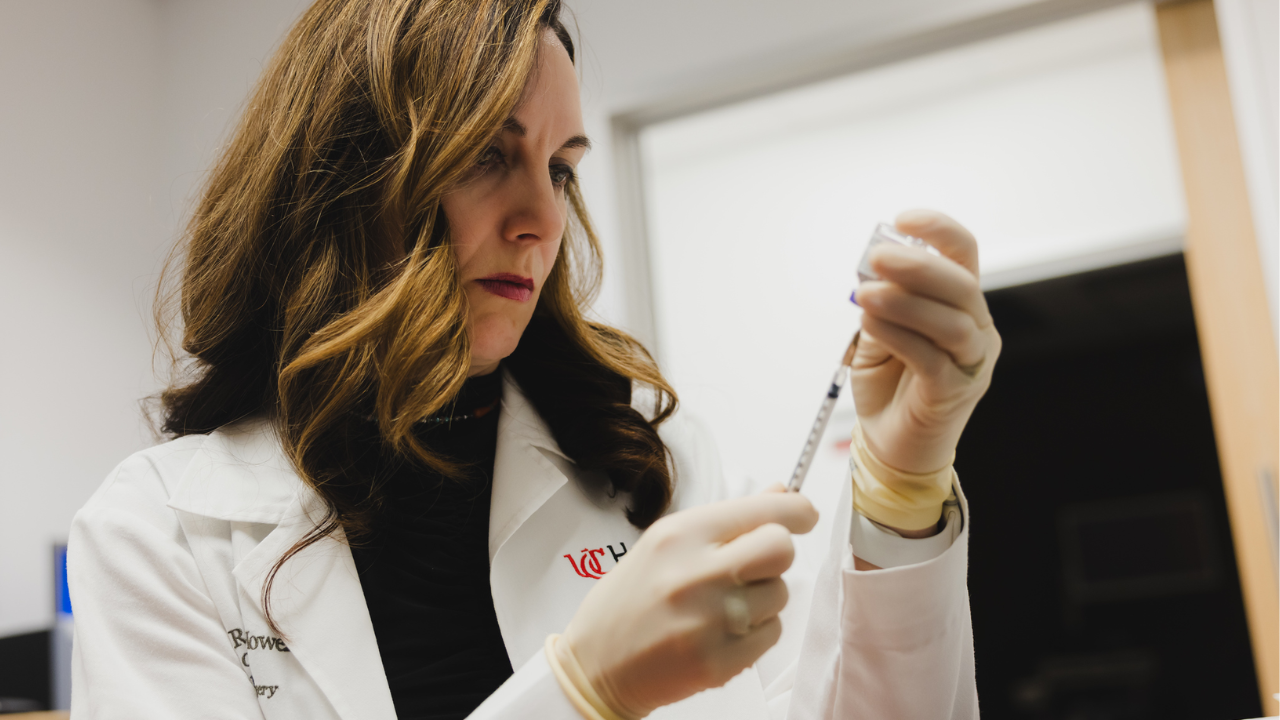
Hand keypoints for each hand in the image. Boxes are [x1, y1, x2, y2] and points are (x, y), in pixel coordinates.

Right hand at [560, 486, 817, 717]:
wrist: (596, 665)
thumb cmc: (629, 601)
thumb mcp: (664, 544)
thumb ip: (725, 521)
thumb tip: (779, 493)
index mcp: (681, 535)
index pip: (763, 512)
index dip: (796, 510)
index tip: (804, 513)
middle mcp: (698, 574)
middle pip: (781, 548)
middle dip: (775, 554)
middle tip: (752, 565)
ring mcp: (711, 621)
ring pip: (780, 593)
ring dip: (762, 598)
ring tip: (721, 605)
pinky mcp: (721, 662)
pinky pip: (772, 633)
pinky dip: (756, 632)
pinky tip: (720, 632)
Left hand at [851, 210, 1000, 473]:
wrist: (892, 444)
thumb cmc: (890, 385)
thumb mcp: (879, 331)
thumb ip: (882, 299)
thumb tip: (871, 267)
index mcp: (961, 305)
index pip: (963, 256)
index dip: (939, 231)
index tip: (903, 218)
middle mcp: (975, 330)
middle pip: (961, 286)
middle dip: (918, 265)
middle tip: (877, 256)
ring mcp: (970, 362)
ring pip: (950, 321)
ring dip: (906, 301)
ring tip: (866, 293)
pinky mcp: (953, 392)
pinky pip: (930, 357)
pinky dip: (899, 335)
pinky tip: (871, 323)